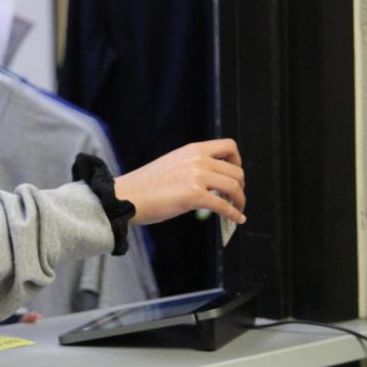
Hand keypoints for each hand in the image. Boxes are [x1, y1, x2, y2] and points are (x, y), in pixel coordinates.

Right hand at [113, 138, 245, 225]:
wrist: (126, 196)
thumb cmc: (145, 185)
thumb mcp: (172, 164)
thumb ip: (193, 166)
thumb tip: (213, 181)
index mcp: (192, 150)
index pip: (229, 146)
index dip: (238, 161)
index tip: (234, 175)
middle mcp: (197, 159)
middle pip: (236, 171)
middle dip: (240, 187)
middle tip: (234, 198)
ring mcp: (196, 176)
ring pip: (234, 187)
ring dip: (240, 201)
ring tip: (236, 210)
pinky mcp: (194, 195)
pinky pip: (224, 206)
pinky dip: (234, 214)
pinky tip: (235, 220)